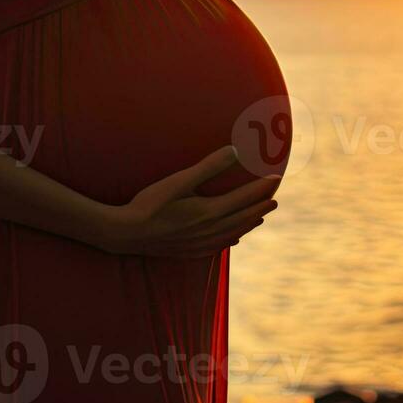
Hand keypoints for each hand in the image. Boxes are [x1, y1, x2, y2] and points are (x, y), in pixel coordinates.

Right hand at [94, 146, 280, 256]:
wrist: (126, 233)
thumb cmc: (151, 203)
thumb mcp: (179, 181)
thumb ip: (208, 166)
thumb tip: (235, 151)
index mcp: (209, 212)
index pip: (243, 198)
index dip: (261, 188)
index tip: (276, 179)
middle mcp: (209, 230)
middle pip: (243, 217)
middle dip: (260, 207)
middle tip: (275, 200)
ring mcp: (200, 243)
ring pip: (233, 233)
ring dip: (249, 223)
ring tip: (260, 217)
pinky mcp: (189, 251)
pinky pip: (218, 246)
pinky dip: (231, 239)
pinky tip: (234, 238)